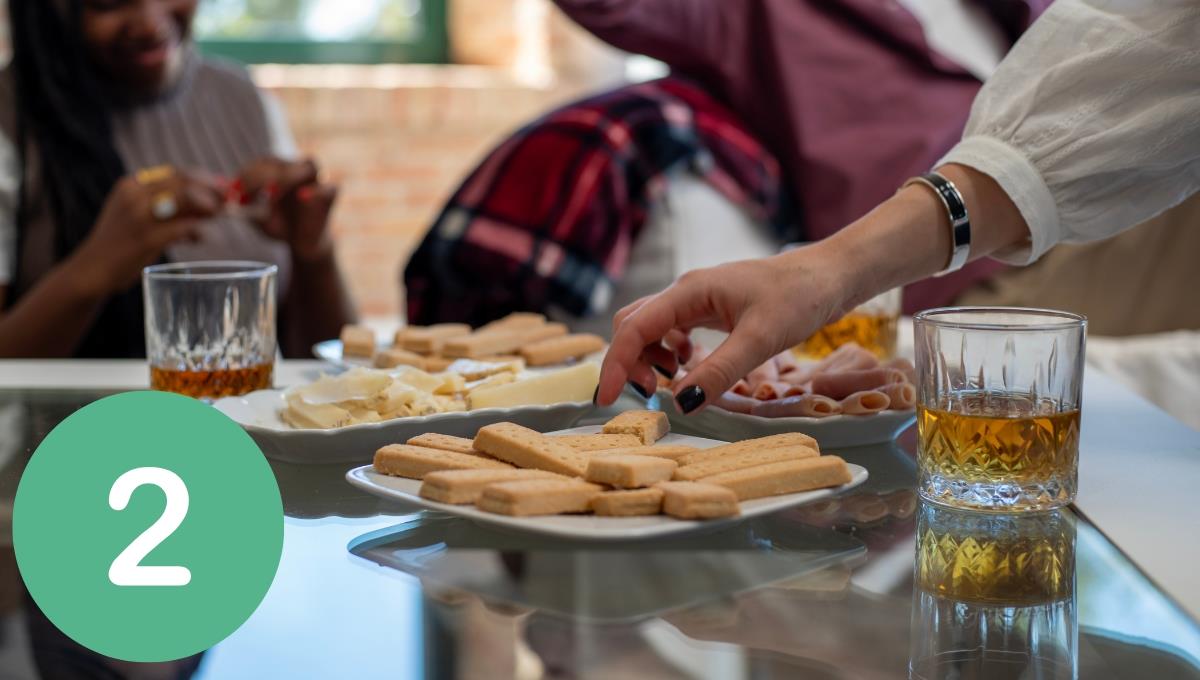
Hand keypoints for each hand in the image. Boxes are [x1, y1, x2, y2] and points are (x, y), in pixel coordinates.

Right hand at [70, 171, 222, 293]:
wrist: (91, 270)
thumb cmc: (122, 244)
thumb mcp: (140, 217)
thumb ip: (170, 209)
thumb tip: (211, 205)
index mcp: (131, 185)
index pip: (176, 173)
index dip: (203, 179)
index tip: (220, 188)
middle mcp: (134, 195)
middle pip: (185, 182)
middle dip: (212, 190)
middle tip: (227, 201)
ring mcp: (139, 216)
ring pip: (187, 198)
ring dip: (209, 206)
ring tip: (218, 216)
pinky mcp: (146, 238)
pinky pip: (184, 227)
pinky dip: (198, 230)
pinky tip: (202, 237)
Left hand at [234, 158, 337, 261]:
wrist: (303, 246)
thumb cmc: (280, 226)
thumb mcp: (256, 216)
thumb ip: (241, 204)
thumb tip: (219, 192)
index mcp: (280, 170)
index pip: (263, 162)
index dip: (247, 174)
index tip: (233, 193)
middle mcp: (299, 171)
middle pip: (282, 161)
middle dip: (259, 176)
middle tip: (244, 195)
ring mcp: (317, 182)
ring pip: (309, 165)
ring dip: (288, 176)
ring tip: (271, 194)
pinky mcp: (330, 197)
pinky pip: (329, 187)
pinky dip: (316, 191)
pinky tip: (301, 198)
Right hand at [597, 245, 856, 412]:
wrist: (831, 274)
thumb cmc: (799, 297)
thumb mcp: (760, 339)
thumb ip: (718, 372)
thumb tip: (679, 403)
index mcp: (689, 292)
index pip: (634, 328)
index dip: (615, 365)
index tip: (606, 399)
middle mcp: (685, 292)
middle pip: (633, 325)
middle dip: (630, 361)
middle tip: (651, 393)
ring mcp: (697, 299)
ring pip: (651, 328)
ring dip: (650, 357)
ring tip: (673, 380)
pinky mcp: (711, 308)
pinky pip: (673, 330)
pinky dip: (671, 352)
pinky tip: (692, 364)